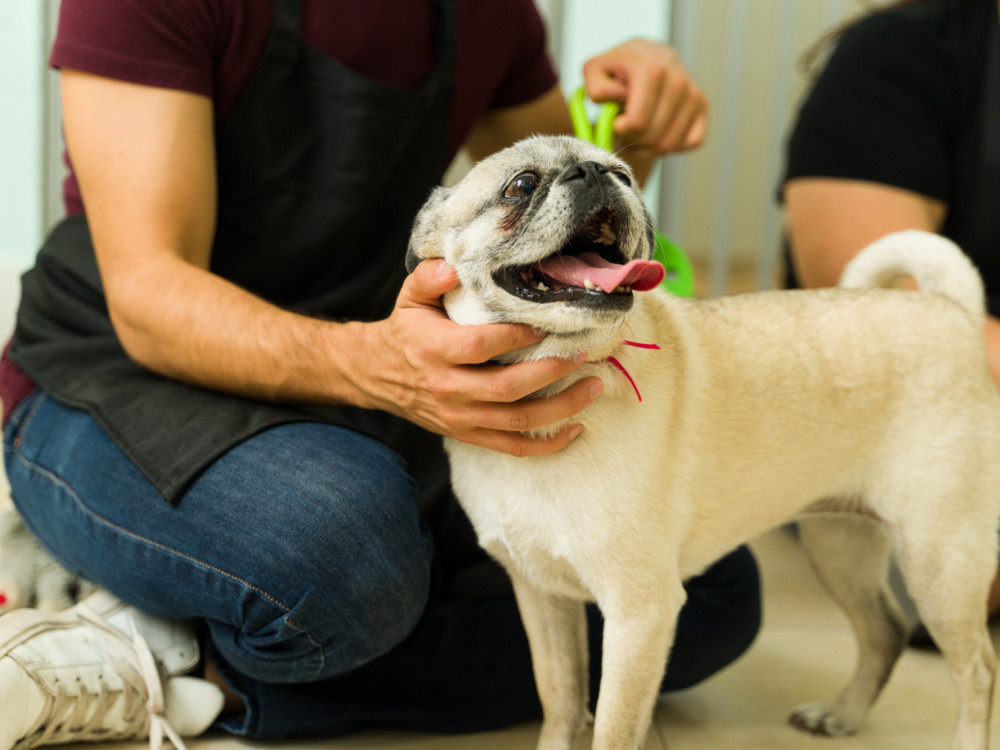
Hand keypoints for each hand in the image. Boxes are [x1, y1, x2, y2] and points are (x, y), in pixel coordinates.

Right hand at [362, 259, 603, 455]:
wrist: (378, 375)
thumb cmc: (406, 330)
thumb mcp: (410, 297)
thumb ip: (430, 276)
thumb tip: (456, 266)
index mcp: (434, 351)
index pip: (481, 345)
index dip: (517, 336)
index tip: (545, 322)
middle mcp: (448, 388)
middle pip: (508, 388)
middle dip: (552, 371)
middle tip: (583, 353)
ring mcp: (460, 417)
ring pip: (518, 421)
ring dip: (562, 407)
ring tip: (593, 386)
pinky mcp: (469, 434)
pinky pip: (513, 447)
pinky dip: (547, 444)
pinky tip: (576, 428)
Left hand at [583, 38, 707, 155]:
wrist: (644, 57)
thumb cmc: (616, 69)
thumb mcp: (595, 71)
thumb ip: (596, 87)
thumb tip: (617, 97)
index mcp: (652, 69)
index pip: (638, 123)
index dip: (621, 131)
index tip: (615, 122)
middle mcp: (678, 80)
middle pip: (654, 138)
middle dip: (633, 141)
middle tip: (625, 129)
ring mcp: (694, 93)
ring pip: (670, 144)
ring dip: (648, 147)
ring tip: (638, 131)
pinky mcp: (703, 104)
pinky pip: (690, 142)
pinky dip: (671, 145)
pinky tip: (658, 129)